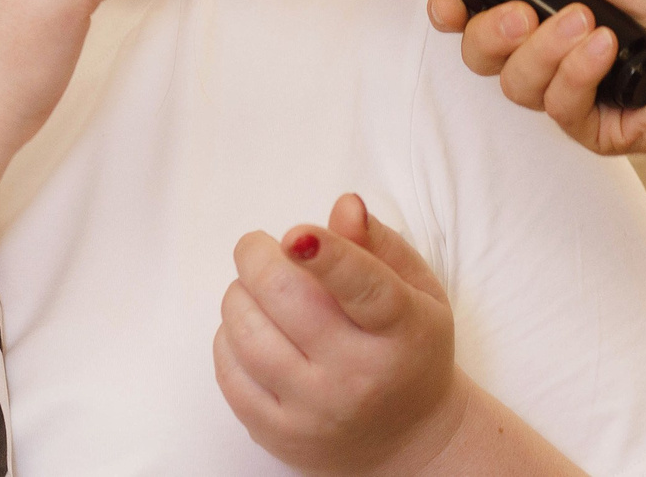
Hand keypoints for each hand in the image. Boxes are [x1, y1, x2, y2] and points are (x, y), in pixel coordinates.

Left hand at [214, 194, 464, 476]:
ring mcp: (315, 411)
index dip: (328, 257)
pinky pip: (230, 374)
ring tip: (256, 288)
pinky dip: (228, 337)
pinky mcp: (279, 435)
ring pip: (249, 336)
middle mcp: (358, 376)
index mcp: (401, 331)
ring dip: (239, 295)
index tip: (296, 234)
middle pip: (289, 301)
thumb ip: (379, 244)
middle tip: (259, 246)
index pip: (364, 289)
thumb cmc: (410, 349)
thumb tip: (345, 205)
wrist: (409, 439)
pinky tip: (251, 327)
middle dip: (258, 257)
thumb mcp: (417, 290)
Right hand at [427, 0, 645, 155]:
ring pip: (516, 86)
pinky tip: (610, 50)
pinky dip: (580, 75)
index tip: (448, 1)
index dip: (451, 11)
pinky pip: (559, 109)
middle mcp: (553, 47)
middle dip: (492, 35)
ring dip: (549, 51)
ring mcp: (574, 89)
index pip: (475, 13)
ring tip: (593, 25)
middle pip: (481, 55)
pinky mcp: (597, 125)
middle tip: (522, 15)